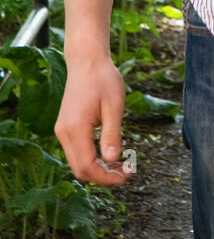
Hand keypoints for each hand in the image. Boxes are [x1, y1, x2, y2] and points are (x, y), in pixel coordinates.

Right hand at [55, 53, 133, 185]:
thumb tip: (113, 160)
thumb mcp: (114, 106)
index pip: (87, 166)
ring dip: (98, 168)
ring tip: (122, 165)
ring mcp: (62, 131)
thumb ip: (112, 134)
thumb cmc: (103, 79)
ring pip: (77, 162)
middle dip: (103, 176)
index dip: (106, 177)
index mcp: (75, 128)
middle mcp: (64, 133)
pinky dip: (92, 158)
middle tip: (127, 172)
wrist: (86, 60)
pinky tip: (109, 154)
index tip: (126, 176)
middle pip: (80, 169)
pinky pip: (77, 152)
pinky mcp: (66, 127)